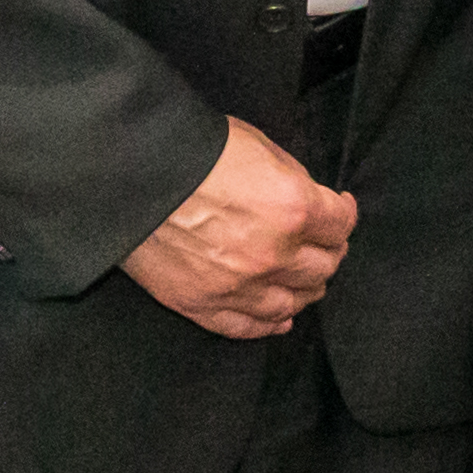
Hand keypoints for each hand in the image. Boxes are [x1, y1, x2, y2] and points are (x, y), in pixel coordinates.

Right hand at [119, 118, 355, 337]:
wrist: (129, 172)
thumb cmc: (192, 150)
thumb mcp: (258, 145)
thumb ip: (292, 178)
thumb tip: (310, 200)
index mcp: (292, 208)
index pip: (340, 225)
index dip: (343, 215)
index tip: (340, 210)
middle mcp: (272, 254)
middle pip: (323, 267)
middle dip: (329, 252)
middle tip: (323, 244)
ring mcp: (237, 286)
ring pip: (293, 302)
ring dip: (305, 289)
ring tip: (304, 279)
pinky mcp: (202, 305)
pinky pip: (248, 326)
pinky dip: (270, 324)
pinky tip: (281, 318)